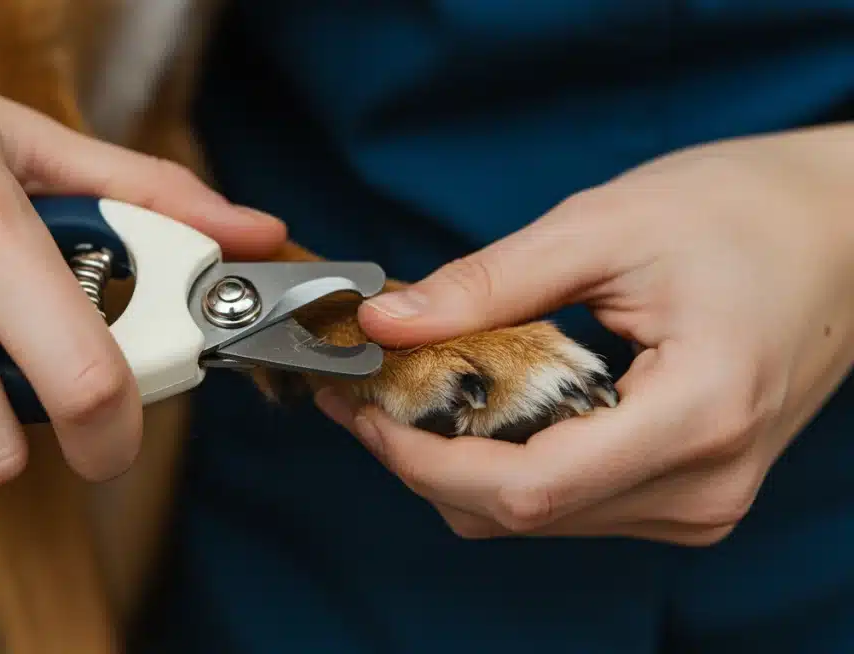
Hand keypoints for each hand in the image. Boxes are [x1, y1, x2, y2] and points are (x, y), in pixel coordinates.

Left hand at [322, 124, 853, 544]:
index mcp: (696, 417)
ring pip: (533, 518)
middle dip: (423, 459)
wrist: (842, 234)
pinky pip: (566, 502)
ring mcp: (699, 502)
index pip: (526, 486)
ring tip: (413, 390)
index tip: (359, 407)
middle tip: (366, 390)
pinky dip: (504, 462)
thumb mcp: (604, 226)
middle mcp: (702, 487)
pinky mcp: (686, 495)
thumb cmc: (742, 214)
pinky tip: (477, 406)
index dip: (422, 458)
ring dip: (457, 464)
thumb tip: (386, 322)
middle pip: (518, 513)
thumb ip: (487, 282)